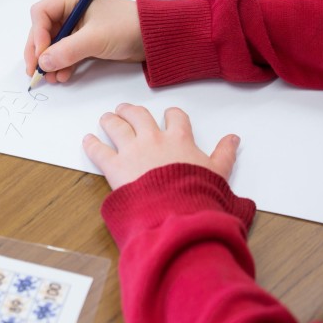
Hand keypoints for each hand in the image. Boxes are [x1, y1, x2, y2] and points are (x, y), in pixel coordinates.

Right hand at [24, 0, 142, 83]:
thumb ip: (67, 50)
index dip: (37, 35)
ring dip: (49, 61)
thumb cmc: (128, 27)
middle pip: (43, 31)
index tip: (41, 55)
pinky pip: (65, 53)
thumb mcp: (95, 38)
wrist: (155, 38)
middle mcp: (71, 10)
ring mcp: (77, 27)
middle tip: (36, 71)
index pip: (41, 14)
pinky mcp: (84, 42)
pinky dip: (61, 65)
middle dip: (39, 52)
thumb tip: (43, 63)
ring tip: (51, 78)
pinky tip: (62, 76)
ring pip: (52, 44)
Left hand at [83, 104, 239, 188]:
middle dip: (131, 111)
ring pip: (116, 126)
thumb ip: (224, 154)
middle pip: (139, 115)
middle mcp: (153, 139)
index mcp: (179, 139)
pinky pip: (98, 150)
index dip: (171, 115)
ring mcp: (132, 151)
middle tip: (126, 110)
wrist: (176, 213)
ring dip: (110, 120)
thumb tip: (234, 139)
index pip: (175, 117)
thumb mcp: (219, 174)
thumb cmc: (197, 195)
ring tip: (107, 118)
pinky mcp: (114, 167)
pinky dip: (91, 144)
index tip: (168, 116)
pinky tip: (88, 140)